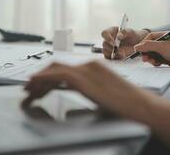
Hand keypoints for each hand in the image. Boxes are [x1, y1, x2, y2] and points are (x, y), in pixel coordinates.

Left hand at [22, 61, 169, 154]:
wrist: (140, 106)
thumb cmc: (126, 104)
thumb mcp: (105, 94)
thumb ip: (90, 90)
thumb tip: (75, 99)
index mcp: (95, 67)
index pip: (67, 69)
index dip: (51, 77)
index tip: (40, 87)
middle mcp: (90, 65)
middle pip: (58, 67)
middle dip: (42, 78)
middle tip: (30, 90)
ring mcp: (86, 70)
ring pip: (54, 70)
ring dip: (39, 80)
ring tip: (29, 92)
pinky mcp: (83, 79)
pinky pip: (56, 75)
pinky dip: (42, 79)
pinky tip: (34, 86)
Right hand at [101, 27, 148, 59]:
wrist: (137, 44)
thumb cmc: (132, 36)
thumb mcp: (130, 32)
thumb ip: (125, 32)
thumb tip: (118, 36)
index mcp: (111, 32)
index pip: (104, 33)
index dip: (107, 38)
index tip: (113, 42)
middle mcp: (108, 40)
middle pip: (104, 44)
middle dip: (112, 48)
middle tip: (120, 50)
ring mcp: (109, 47)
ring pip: (105, 51)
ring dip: (113, 54)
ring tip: (122, 54)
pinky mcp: (111, 54)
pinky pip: (109, 57)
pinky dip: (114, 58)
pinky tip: (121, 57)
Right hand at [134, 32, 169, 69]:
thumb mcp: (162, 47)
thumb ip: (148, 46)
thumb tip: (136, 47)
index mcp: (167, 35)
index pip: (151, 36)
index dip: (144, 43)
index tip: (139, 50)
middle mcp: (167, 41)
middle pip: (151, 45)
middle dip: (147, 52)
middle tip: (144, 59)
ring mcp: (168, 50)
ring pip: (154, 53)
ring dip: (152, 58)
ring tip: (154, 62)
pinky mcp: (168, 58)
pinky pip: (158, 59)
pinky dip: (156, 62)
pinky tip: (159, 64)